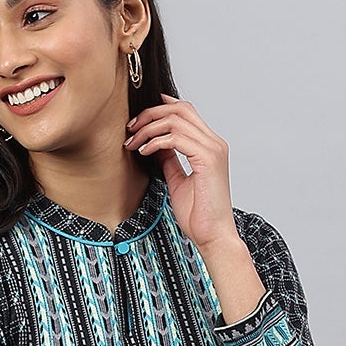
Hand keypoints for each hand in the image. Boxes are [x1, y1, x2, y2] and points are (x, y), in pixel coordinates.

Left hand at [125, 93, 239, 251]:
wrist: (213, 236)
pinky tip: (144, 152)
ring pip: (176, 120)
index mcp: (209, 146)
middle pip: (180, 108)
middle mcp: (214, 143)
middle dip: (151, 113)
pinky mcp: (207, 159)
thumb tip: (157, 146)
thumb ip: (170, 161)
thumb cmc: (199, 216)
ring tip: (133, 143)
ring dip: (149, 128)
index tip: (138, 121)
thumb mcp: (178, 182)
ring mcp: (212, 149)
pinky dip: (155, 142)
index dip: (161, 108)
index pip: (186, 112)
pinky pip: (175, 138)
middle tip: (131, 128)